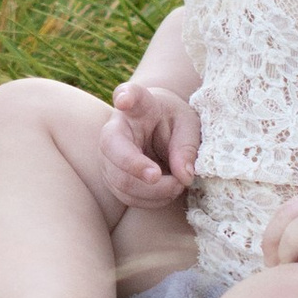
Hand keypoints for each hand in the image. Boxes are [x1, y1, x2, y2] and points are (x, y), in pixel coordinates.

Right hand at [98, 75, 198, 208]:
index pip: (128, 96)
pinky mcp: (111, 177)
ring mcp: (108, 155)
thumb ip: (187, 146)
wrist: (157, 128)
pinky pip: (126, 196)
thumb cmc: (173, 122)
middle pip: (114, 149)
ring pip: (119, 181)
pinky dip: (151, 201)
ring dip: (153, 193)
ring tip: (178, 186)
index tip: (125, 101)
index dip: (125, 97)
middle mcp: (115, 128)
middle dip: (140, 170)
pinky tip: (167, 193)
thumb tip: (184, 176)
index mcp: (138, 106)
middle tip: (177, 183)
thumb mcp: (188, 125)